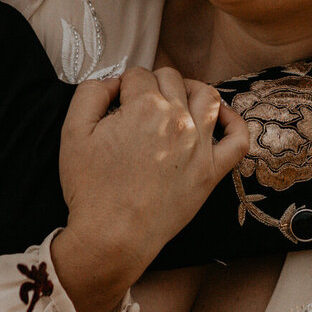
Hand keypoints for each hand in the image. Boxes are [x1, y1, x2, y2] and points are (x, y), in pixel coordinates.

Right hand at [52, 67, 249, 311]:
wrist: (113, 237)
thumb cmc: (90, 188)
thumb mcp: (72, 131)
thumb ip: (91, 93)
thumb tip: (113, 81)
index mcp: (144, 106)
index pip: (138, 74)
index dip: (124, 85)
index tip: (117, 103)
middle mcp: (178, 119)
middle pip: (171, 78)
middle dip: (153, 85)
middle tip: (139, 107)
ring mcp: (200, 145)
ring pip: (207, 96)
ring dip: (191, 90)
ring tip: (177, 100)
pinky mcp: (212, 171)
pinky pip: (238, 139)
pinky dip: (234, 122)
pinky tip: (219, 118)